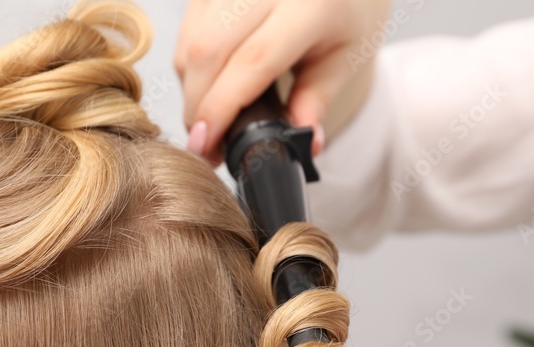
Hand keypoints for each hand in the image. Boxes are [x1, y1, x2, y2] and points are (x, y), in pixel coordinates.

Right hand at [176, 0, 390, 162]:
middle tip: (206, 144)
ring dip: (192, 88)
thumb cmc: (346, 10)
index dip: (223, 107)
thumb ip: (317, 101)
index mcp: (309, 5)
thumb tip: (305, 146)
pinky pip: (187, 29)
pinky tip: (209, 85)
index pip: (253, 61)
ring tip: (211, 117)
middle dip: (198, 106)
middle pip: (209, 51)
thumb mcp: (346, 57)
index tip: (208, 145)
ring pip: (191, 42)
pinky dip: (191, 65)